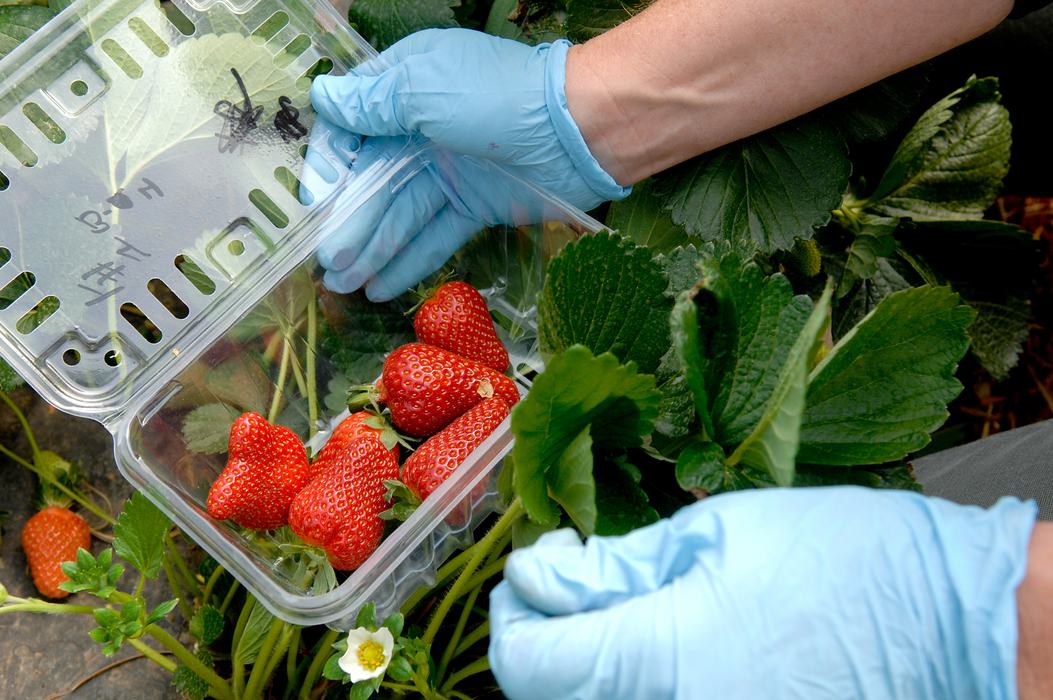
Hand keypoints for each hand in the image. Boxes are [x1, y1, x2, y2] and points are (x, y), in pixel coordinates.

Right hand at [304, 28, 627, 300]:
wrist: (580, 130)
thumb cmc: (499, 97)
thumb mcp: (426, 89)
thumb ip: (374, 103)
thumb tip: (322, 97)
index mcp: (405, 90)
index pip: (351, 131)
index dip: (330, 168)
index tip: (316, 204)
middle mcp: (421, 131)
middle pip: (373, 182)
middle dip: (349, 224)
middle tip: (329, 264)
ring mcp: (449, 171)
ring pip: (401, 215)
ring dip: (372, 250)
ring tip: (345, 285)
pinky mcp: (475, 207)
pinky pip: (434, 236)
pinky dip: (410, 261)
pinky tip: (382, 288)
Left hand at [489, 487, 1036, 698]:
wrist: (952, 621)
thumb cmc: (843, 559)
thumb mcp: (716, 534)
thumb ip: (617, 565)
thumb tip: (542, 575)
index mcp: (662, 659)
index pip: (530, 662)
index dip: (511, 615)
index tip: (530, 575)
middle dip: (537, 646)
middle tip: (561, 590)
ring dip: (579, 673)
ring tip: (606, 615)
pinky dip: (629, 689)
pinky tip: (650, 648)